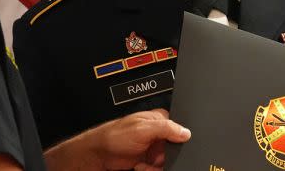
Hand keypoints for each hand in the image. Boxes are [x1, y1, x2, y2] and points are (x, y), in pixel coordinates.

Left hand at [45, 109, 190, 170]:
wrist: (99, 155)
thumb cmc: (114, 136)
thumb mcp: (142, 129)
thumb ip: (165, 128)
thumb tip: (186, 132)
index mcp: (159, 119)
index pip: (180, 128)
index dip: (178, 140)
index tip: (170, 148)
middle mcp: (158, 134)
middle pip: (175, 148)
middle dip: (166, 158)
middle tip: (155, 159)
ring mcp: (153, 148)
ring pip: (168, 161)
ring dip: (156, 167)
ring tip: (143, 165)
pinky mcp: (149, 161)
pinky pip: (159, 168)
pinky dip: (151, 170)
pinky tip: (140, 167)